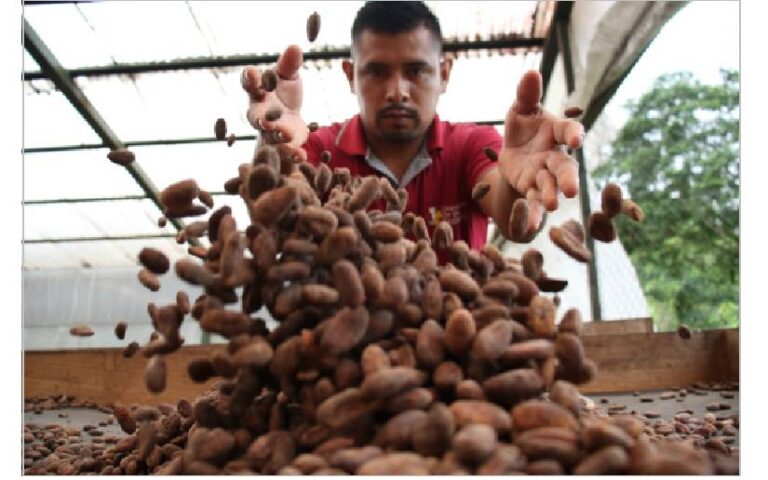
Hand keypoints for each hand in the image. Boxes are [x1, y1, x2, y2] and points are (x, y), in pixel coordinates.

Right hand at [241, 45, 307, 160]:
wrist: (292, 121)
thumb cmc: (284, 94)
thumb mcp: (288, 77)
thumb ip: (289, 65)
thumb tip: (295, 47)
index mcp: (258, 93)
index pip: (249, 85)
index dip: (249, 79)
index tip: (252, 72)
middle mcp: (260, 114)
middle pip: (255, 116)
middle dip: (260, 118)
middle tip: (264, 119)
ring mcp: (271, 132)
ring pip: (271, 136)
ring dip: (278, 136)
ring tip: (286, 135)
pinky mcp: (284, 145)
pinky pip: (286, 151)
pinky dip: (293, 154)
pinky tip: (301, 155)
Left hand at [498, 70, 583, 233]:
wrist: (513, 150)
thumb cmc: (523, 125)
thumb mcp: (520, 109)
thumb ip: (526, 94)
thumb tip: (530, 72)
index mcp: (555, 131)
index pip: (567, 130)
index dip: (573, 134)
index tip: (576, 139)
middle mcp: (554, 155)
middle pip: (565, 166)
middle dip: (568, 177)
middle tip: (572, 190)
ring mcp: (544, 175)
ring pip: (551, 186)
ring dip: (552, 195)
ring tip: (553, 204)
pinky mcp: (531, 189)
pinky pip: (534, 202)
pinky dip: (533, 214)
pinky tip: (530, 226)